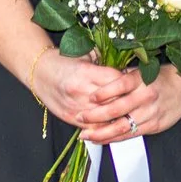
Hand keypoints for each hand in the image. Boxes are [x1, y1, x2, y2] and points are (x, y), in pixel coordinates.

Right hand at [31, 51, 161, 140]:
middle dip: (128, 102)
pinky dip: (105, 127)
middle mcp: (80, 91)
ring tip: (133, 114)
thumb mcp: (87, 54)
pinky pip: (92, 127)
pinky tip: (116, 124)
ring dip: (119, 117)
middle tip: (140, 101)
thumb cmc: (65, 60)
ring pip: (104, 118)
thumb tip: (128, 69)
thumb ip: (107, 61)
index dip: (130, 83)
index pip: (117, 81)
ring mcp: (74, 106)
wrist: (40, 72)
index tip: (139, 83)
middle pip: (113, 101)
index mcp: (85, 72)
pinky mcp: (70, 117)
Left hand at [85, 64, 180, 143]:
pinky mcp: (154, 126)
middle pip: (117, 109)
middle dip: (95, 116)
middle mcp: (147, 96)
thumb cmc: (162, 77)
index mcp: (144, 79)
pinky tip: (100, 139)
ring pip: (121, 127)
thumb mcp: (145, 70)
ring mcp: (151, 113)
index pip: (121, 84)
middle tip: (80, 117)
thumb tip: (98, 82)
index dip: (104, 93)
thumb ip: (124, 78)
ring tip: (85, 134)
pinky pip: (129, 135)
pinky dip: (112, 138)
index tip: (90, 98)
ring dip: (100, 133)